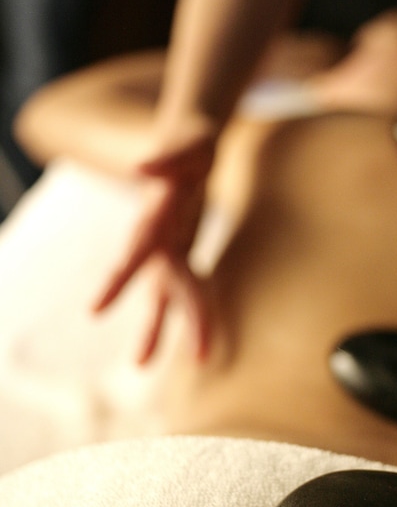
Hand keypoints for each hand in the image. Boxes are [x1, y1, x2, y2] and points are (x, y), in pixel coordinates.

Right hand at [92, 132, 217, 362]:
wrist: (190, 141)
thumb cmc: (193, 141)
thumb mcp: (190, 143)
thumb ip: (168, 156)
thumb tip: (139, 170)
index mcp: (155, 215)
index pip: (136, 252)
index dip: (118, 281)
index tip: (94, 310)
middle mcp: (157, 237)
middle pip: (158, 285)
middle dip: (156, 324)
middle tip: (141, 364)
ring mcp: (169, 245)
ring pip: (166, 293)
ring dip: (160, 328)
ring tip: (142, 365)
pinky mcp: (183, 248)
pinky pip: (186, 286)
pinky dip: (189, 311)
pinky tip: (191, 342)